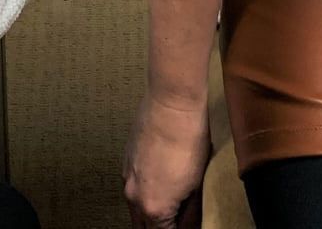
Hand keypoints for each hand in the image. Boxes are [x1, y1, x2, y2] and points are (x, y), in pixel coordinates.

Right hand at [124, 90, 210, 227]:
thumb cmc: (188, 140)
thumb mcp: (196, 184)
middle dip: (160, 227)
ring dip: (150, 211)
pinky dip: (144, 191)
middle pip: (144, 227)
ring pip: (136, 208)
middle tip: (176, 219)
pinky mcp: (125, 161)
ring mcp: (126, 178)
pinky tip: (161, 180)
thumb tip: (190, 225)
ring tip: (171, 202)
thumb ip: (191, 213)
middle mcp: (134, 197)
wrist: (171, 104)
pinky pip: (132, 187)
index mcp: (153, 208)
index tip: (186, 226)